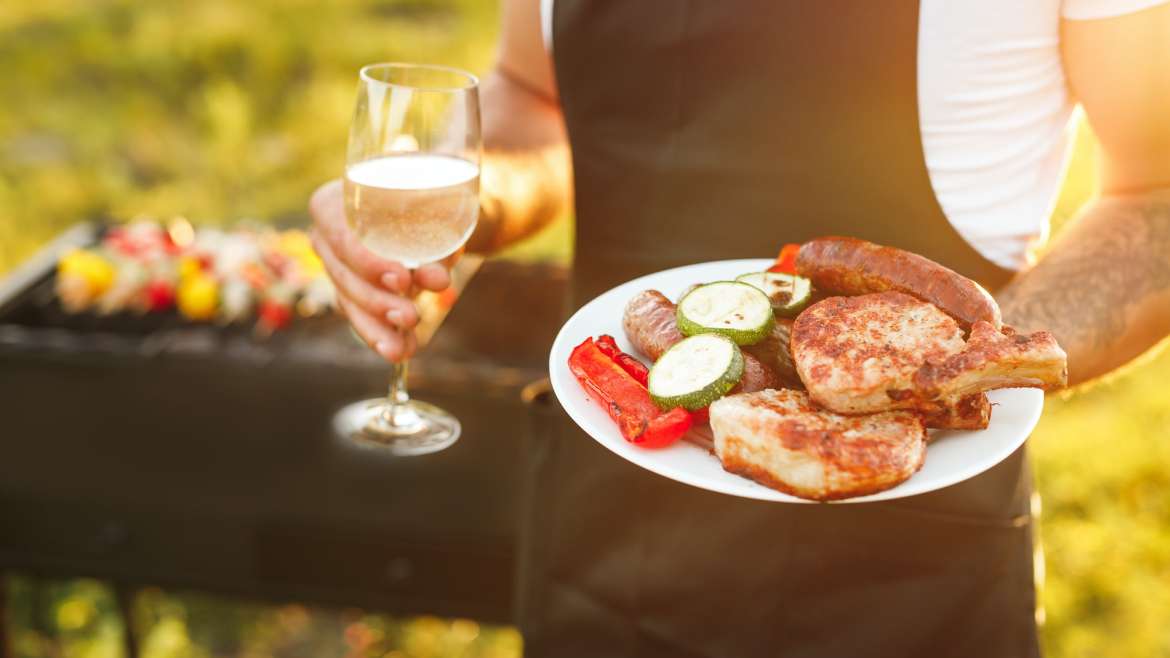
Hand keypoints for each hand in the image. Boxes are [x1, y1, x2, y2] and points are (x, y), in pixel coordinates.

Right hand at [309, 179, 454, 361]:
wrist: (430, 210)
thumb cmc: (428, 198)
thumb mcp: (435, 210)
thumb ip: (436, 242)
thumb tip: (437, 279)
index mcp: (333, 203)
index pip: (342, 236)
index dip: (369, 262)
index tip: (402, 280)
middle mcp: (325, 237)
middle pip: (345, 274)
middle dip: (378, 301)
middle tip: (411, 317)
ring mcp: (334, 267)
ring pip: (350, 302)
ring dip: (378, 327)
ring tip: (404, 348)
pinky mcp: (350, 292)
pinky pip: (360, 316)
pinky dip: (381, 334)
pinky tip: (400, 350)